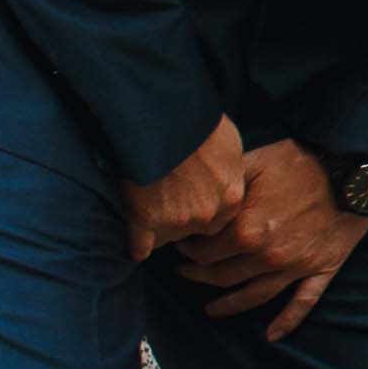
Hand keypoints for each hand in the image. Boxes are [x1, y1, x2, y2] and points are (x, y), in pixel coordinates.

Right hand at [123, 118, 247, 262]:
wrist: (164, 121)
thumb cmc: (197, 125)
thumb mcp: (229, 147)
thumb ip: (227, 172)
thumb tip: (223, 175)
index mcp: (232, 198)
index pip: (220, 220)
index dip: (204, 211)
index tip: (191, 200)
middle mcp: (208, 215)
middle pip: (195, 231)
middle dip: (184, 220)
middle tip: (169, 199)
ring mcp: (176, 221)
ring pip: (168, 237)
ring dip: (159, 226)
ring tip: (148, 203)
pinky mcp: (145, 221)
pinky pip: (140, 246)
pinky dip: (137, 246)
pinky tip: (135, 243)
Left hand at [173, 139, 367, 344]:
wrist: (355, 170)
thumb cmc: (303, 161)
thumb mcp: (255, 162)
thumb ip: (225, 185)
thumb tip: (199, 201)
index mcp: (246, 230)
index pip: (202, 252)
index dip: (187, 249)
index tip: (183, 245)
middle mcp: (266, 255)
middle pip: (220, 276)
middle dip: (198, 274)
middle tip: (185, 270)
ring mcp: (294, 266)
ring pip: (253, 296)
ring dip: (227, 305)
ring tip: (210, 310)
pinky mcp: (320, 269)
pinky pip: (302, 303)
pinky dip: (286, 322)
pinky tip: (271, 336)